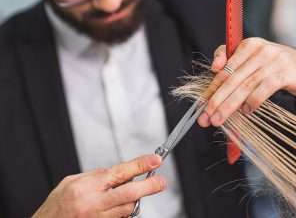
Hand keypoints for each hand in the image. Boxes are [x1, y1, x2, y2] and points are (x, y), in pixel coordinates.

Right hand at [32, 154, 166, 217]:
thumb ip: (96, 176)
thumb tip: (119, 172)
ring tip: (134, 193)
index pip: (119, 172)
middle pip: (129, 194)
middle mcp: (92, 204)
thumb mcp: (70, 182)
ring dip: (134, 200)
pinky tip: (117, 207)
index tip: (155, 160)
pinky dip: (123, 212)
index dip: (139, 165)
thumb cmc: (56, 206)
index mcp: (85, 187)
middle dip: (149, 186)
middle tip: (162, 181)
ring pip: (127, 209)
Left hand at [197, 37, 295, 126]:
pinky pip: (264, 88)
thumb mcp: (252, 63)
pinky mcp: (286, 72)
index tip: (200, 107)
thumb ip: (232, 65)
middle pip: (232, 79)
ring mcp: (274, 60)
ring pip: (245, 85)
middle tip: (206, 118)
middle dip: (216, 101)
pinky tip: (246, 111)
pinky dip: (253, 101)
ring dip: (230, 105)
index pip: (223, 70)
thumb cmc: (274, 67)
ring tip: (219, 119)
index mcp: (247, 46)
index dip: (210, 89)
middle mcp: (259, 50)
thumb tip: (213, 71)